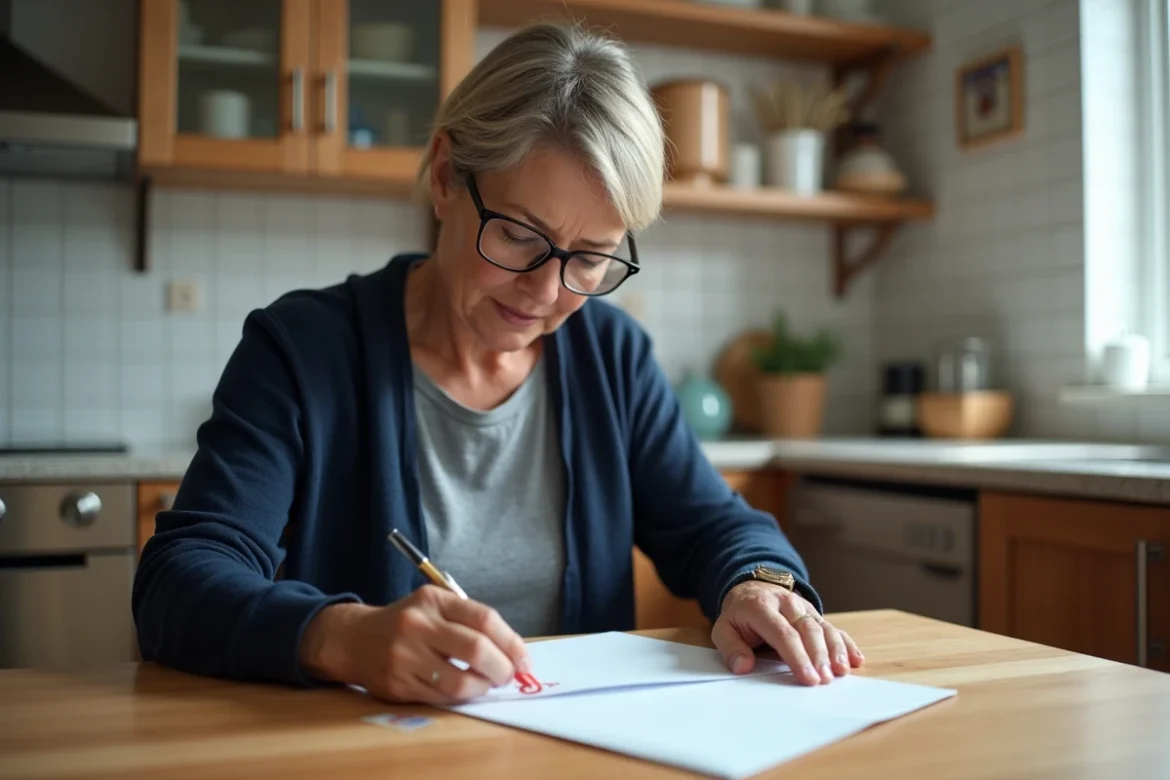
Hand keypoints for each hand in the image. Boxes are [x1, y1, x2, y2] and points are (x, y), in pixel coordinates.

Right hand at [298, 585, 531, 703]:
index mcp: (433, 599)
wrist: (354, 639)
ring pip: (460, 682)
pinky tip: (464, 690)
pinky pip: (441, 697)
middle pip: (477, 650)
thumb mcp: (434, 605)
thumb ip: (469, 621)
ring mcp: (405, 656)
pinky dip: (461, 697)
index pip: (484, 619)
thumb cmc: (407, 622)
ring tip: (487, 683)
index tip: (524, 659)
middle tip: (509, 675)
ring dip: (483, 687)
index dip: (511, 642)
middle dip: (502, 668)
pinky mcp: (397, 683)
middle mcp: (418, 624)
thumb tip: (514, 651)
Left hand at [711, 581, 863, 685]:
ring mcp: (803, 607)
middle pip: (807, 629)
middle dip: (818, 655)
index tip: (807, 678)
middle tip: (825, 680)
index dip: (796, 656)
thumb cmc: (739, 616)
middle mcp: (786, 603)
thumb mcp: (723, 629)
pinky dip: (845, 643)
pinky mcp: (814, 614)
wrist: (751, 589)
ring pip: (823, 626)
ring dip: (835, 650)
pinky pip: (833, 627)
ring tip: (842, 671)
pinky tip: (856, 659)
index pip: (782, 633)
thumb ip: (730, 648)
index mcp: (761, 607)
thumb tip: (742, 667)